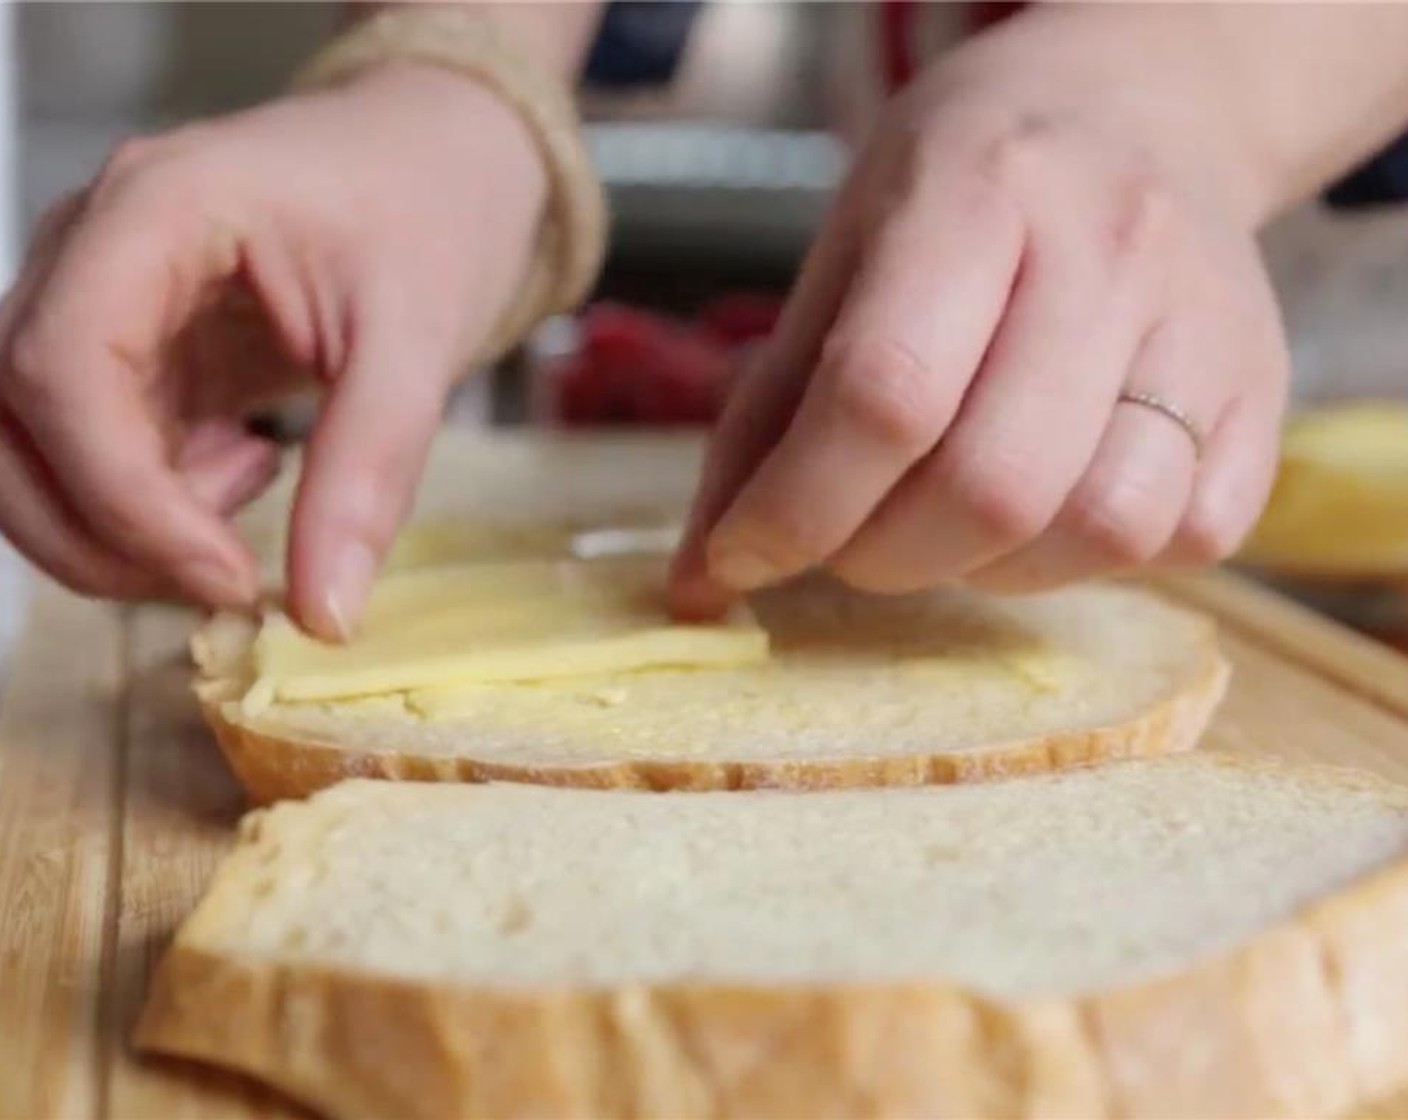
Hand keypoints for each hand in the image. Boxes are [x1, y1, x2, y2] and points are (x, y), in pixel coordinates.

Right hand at [0, 62, 545, 637]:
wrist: (439, 164)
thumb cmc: (429, 214)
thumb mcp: (421, 338)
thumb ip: (369, 470)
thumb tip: (325, 612)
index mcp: (153, 209)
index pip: (61, 367)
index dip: (124, 499)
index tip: (228, 577)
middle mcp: (93, 247)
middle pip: (7, 418)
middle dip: (99, 533)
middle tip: (226, 577)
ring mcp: (99, 298)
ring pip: (28, 446)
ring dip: (117, 525)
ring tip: (248, 496)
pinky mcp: (130, 347)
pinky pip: (90, 447)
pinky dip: (151, 498)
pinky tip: (245, 465)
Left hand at [669, 14, 1289, 615]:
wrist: (1143, 110)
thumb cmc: (969, 185)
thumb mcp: (841, 258)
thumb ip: (765, 420)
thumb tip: (701, 582)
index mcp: (978, 192)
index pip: (884, 393)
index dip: (798, 510)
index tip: (745, 558)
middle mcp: (1110, 249)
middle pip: (991, 483)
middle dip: (883, 557)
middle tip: (849, 544)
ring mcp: (1206, 323)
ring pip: (1099, 525)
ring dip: (991, 569)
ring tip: (948, 525)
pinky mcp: (1268, 392)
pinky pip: (1184, 537)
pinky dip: (1089, 559)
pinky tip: (1044, 509)